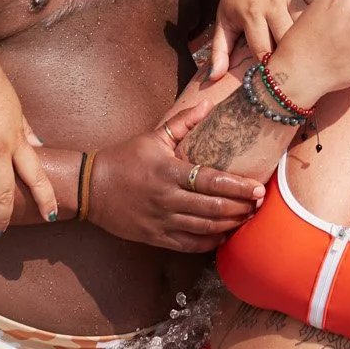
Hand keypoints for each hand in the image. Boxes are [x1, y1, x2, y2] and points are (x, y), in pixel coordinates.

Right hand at [89, 99, 264, 251]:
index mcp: (169, 171)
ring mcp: (161, 220)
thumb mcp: (153, 138)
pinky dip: (208, 242)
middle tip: (259, 205)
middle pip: (213, 207)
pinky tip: (223, 236)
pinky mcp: (155, 237)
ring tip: (247, 218)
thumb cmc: (124, 159)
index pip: (211, 180)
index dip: (238, 186)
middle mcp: (167, 198)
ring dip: (229, 224)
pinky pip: (188, 244)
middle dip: (240, 207)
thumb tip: (208, 103)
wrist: (90, 187)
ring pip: (204, 227)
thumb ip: (183, 123)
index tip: (257, 188)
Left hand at [210, 0, 318, 79]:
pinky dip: (323, 19)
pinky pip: (319, 5)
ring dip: (310, 40)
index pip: (264, 50)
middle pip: (289, 39)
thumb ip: (219, 50)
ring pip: (307, 24)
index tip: (275, 79)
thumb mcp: (223, 20)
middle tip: (297, 70)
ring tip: (313, 55)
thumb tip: (214, 78)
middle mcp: (272, 4)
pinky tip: (324, 32)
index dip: (270, 67)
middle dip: (293, 56)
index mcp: (251, 15)